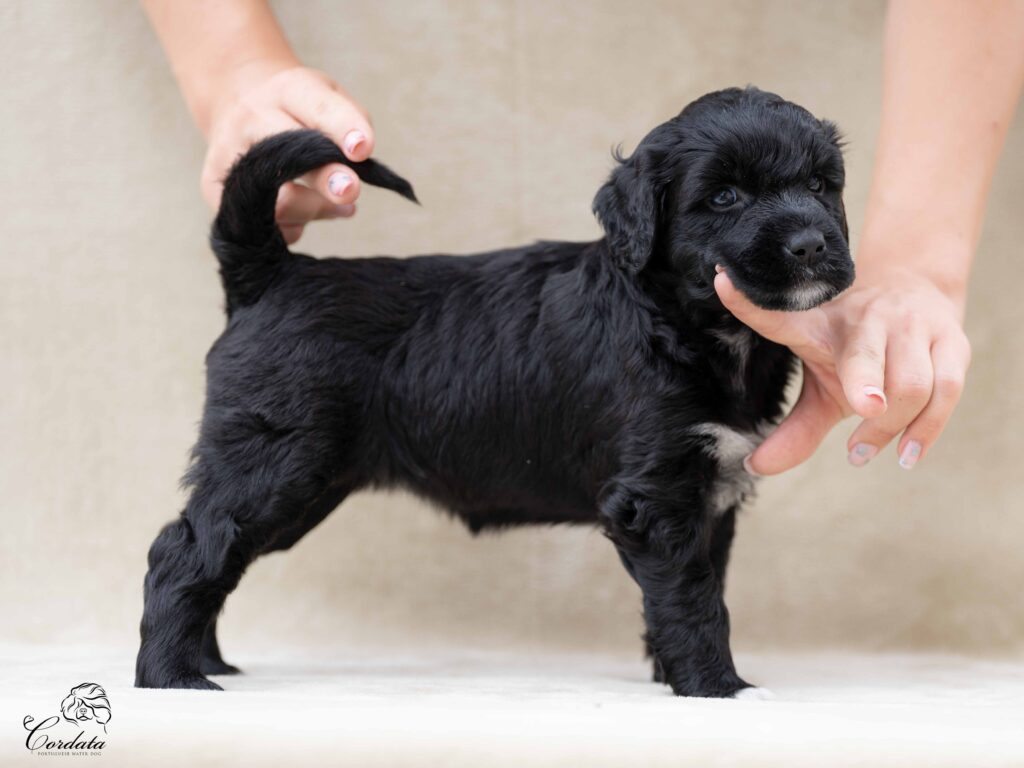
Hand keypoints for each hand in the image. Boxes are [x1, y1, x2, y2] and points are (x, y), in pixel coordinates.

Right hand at [203, 65, 374, 243]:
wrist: (236, 99)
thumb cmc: (299, 108)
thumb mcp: (330, 99)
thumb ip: (353, 131)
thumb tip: (349, 189)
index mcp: (288, 90)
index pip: (318, 109)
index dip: (342, 129)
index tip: (363, 148)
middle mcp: (251, 118)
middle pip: (288, 156)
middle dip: (323, 177)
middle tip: (350, 192)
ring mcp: (229, 154)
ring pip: (280, 200)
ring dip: (318, 211)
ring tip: (341, 207)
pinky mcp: (214, 189)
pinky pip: (263, 225)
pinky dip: (292, 227)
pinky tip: (301, 215)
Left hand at [714, 265, 970, 473]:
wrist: (917, 292)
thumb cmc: (857, 350)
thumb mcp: (822, 383)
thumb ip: (795, 429)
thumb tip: (754, 468)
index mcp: (819, 326)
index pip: (779, 316)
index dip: (750, 304)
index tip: (722, 283)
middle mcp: (865, 319)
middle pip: (864, 354)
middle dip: (865, 379)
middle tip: (865, 405)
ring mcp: (910, 327)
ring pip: (910, 384)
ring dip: (891, 425)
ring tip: (863, 449)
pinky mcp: (951, 340)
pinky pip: (946, 390)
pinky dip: (928, 428)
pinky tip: (907, 454)